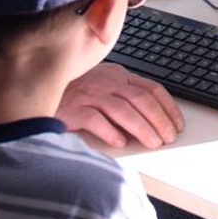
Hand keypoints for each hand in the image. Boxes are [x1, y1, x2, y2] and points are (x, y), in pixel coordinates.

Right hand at [57, 62, 184, 148]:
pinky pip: (96, 119)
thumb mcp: (105, 87)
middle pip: (141, 100)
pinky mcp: (73, 108)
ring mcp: (90, 94)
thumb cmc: (75, 92)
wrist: (40, 88)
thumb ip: (124, 98)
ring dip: (142, 128)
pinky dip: (110, 131)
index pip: (151, 88)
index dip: (168, 107)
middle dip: (159, 120)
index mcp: (118, 75)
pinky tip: (120, 143)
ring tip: (152, 143)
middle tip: (168, 138)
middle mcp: (107, 82)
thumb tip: (151, 121)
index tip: (177, 124)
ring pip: (123, 110)